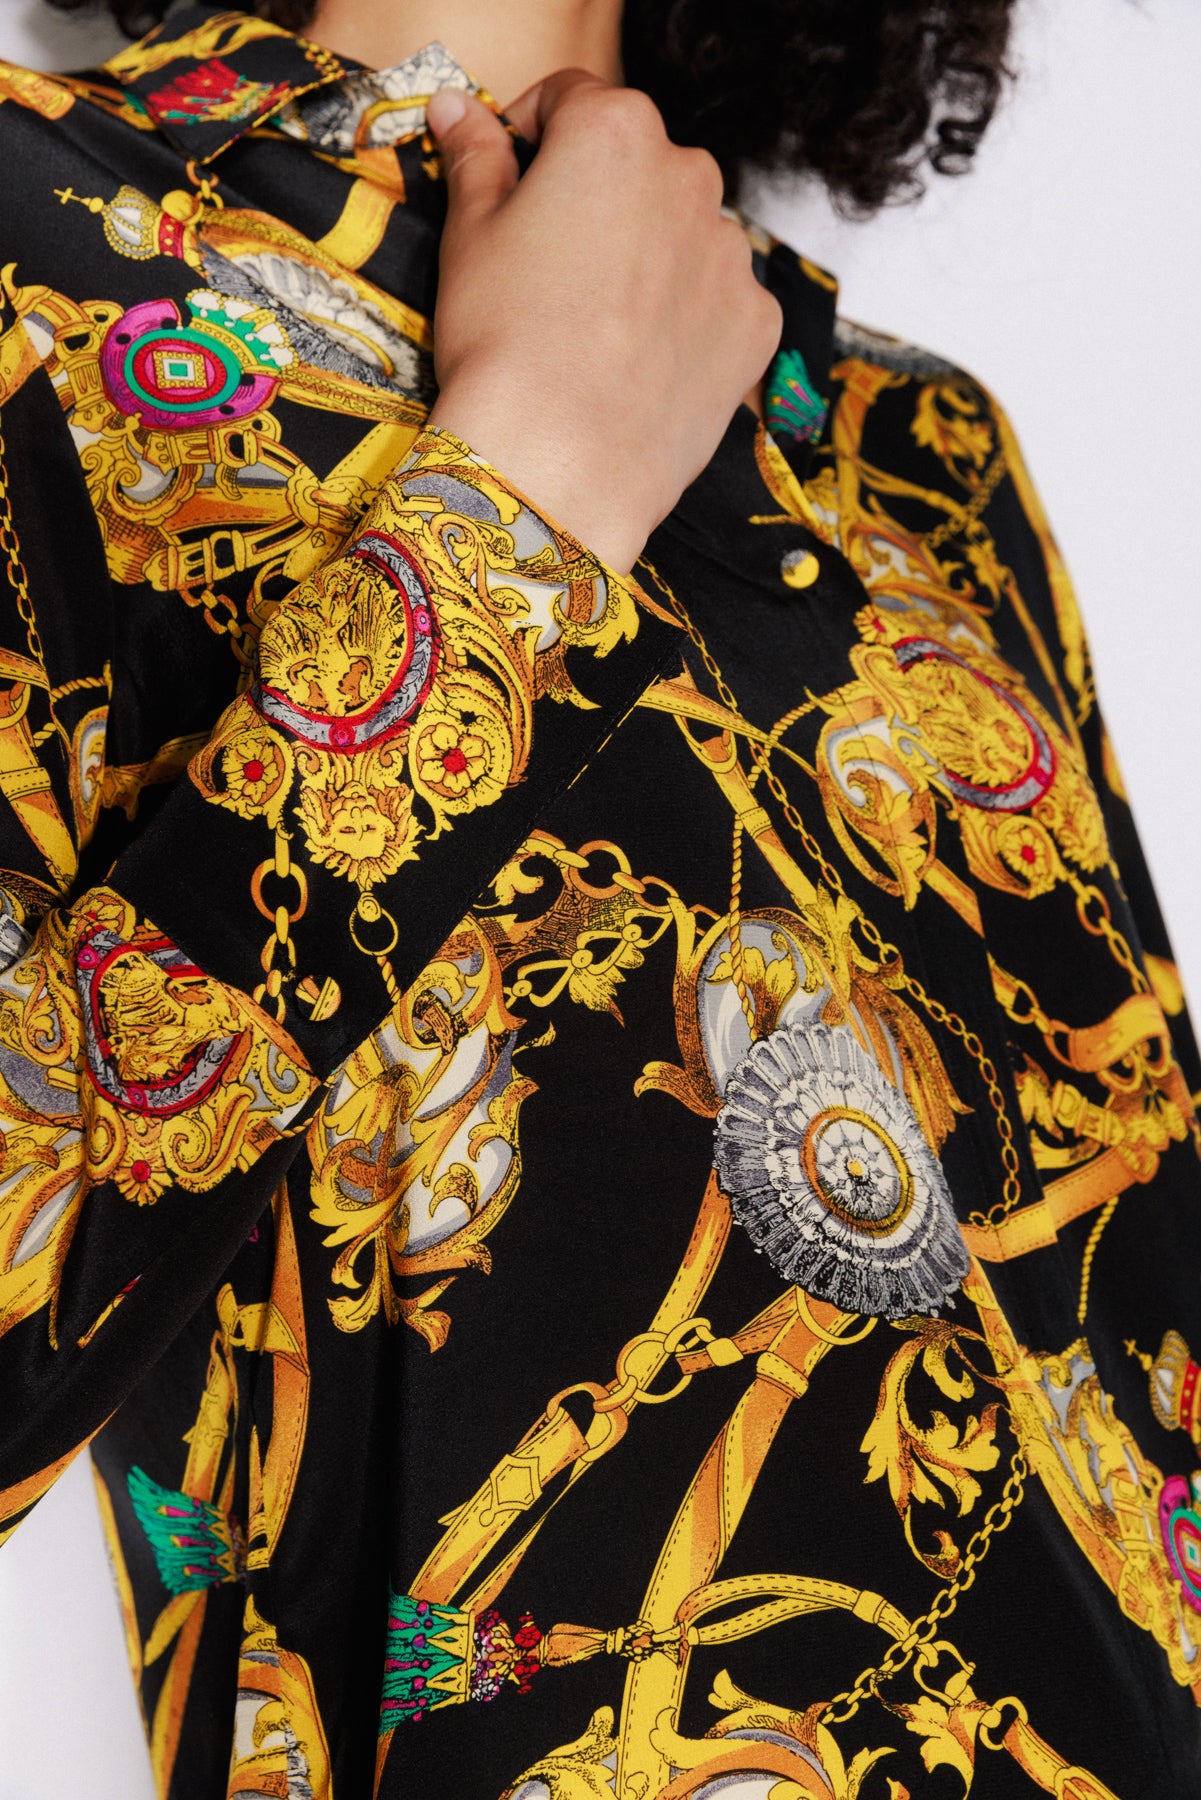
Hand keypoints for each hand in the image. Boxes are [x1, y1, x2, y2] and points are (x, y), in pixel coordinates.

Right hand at [425, 73, 781, 574]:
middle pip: (637, 167)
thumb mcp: (469, 238)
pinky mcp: (755, 323)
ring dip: (647, 259)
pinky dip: (686, 321)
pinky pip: (718, 302)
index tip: (511, 184)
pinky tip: (639, 363)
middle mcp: (690, 176)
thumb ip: (475, 158)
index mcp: (616, 131)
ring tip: (596, 328)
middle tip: (551, 272)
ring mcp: (732, 254)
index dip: (530, 139)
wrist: (560, 464)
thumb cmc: (505, 347)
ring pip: (682, 235)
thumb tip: (459, 110)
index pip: (570, 100)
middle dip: (598, 201)